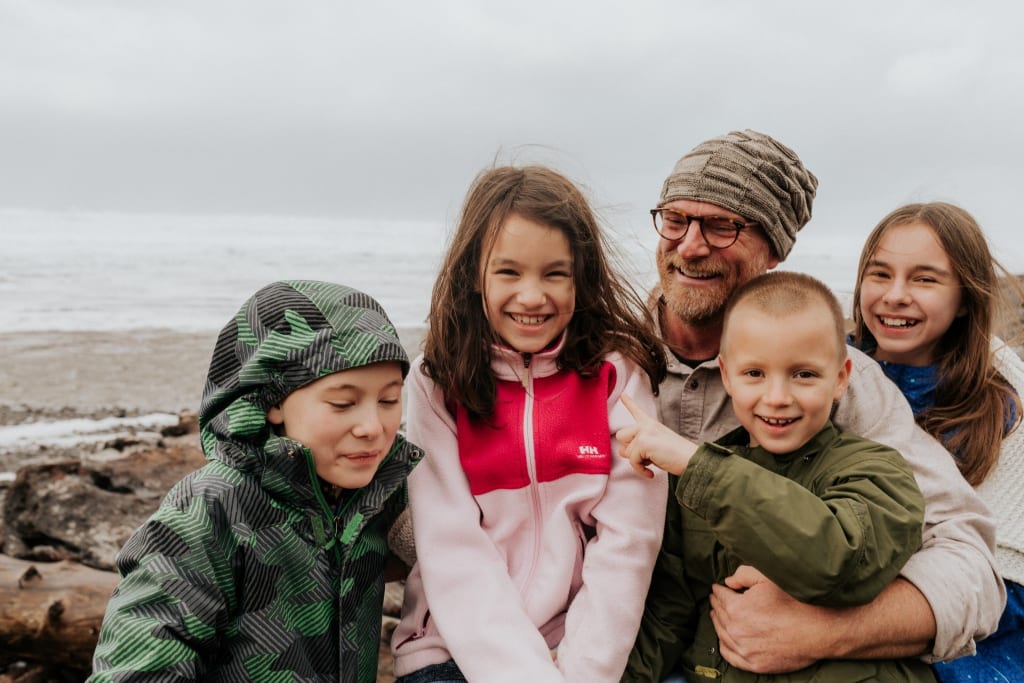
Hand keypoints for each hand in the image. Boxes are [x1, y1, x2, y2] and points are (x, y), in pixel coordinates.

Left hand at [615, 394, 696, 476]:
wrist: (691, 460)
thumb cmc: (676, 456)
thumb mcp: (654, 449)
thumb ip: (638, 446)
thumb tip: (622, 451)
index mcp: (651, 424)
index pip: (637, 412)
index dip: (629, 403)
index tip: (622, 395)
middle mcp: (646, 425)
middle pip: (621, 436)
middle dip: (629, 449)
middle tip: (646, 456)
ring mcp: (644, 432)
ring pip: (626, 451)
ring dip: (637, 461)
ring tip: (652, 462)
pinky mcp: (644, 443)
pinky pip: (632, 461)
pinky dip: (640, 470)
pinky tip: (650, 472)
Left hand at [709, 565, 828, 672]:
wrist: (817, 630)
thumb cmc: (794, 602)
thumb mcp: (767, 578)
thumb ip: (742, 574)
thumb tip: (727, 582)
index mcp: (737, 609)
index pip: (720, 596)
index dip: (718, 589)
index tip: (718, 587)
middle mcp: (737, 631)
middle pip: (719, 614)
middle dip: (716, 604)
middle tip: (716, 598)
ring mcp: (745, 650)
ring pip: (721, 634)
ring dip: (718, 622)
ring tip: (717, 614)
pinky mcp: (754, 664)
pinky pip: (729, 655)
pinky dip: (724, 645)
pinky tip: (725, 638)